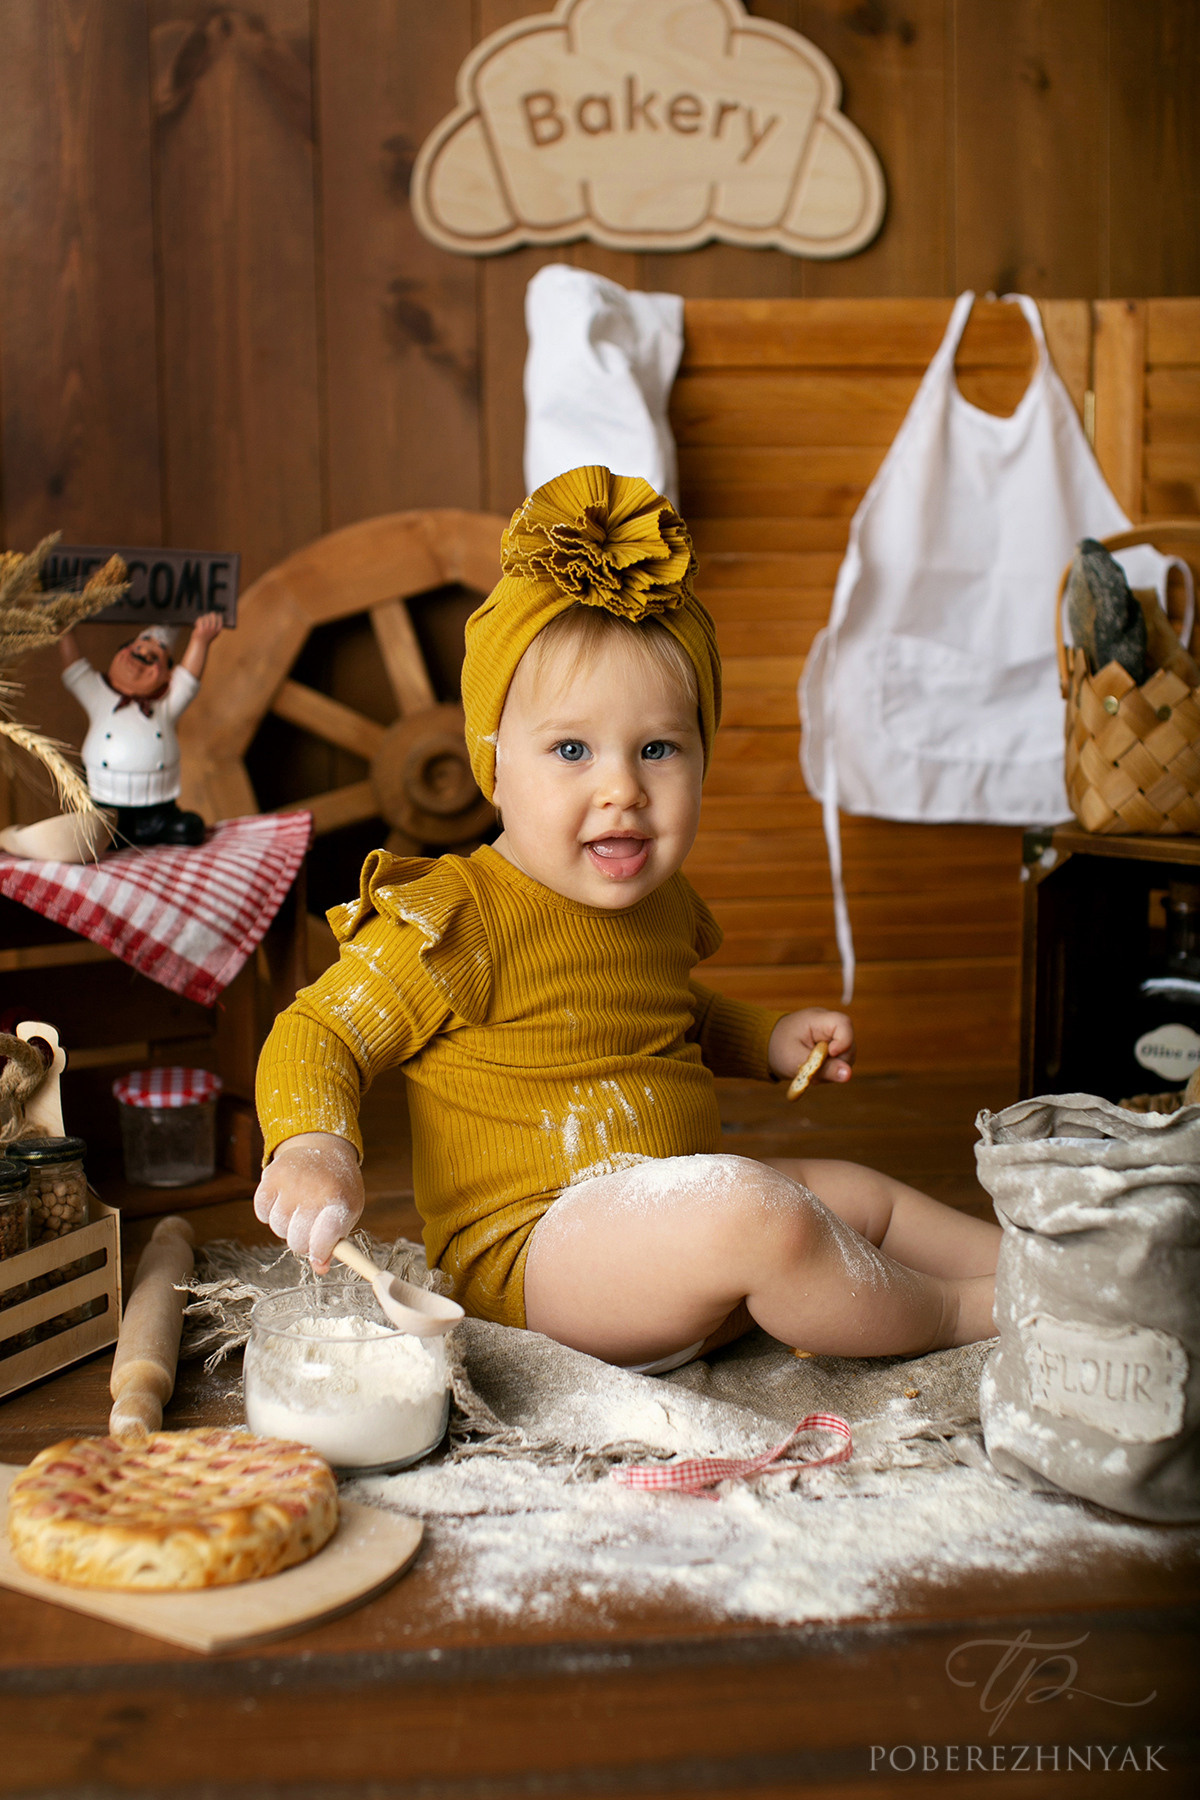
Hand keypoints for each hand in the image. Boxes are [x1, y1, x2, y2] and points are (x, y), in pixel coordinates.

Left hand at [190, 611, 223, 643]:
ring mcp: (207, 629)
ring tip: (199, 623)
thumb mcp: (212, 631)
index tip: (215, 614)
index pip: (219, 618)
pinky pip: (200, 619)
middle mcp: (213, 629)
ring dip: (201, 619)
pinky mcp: (201, 629)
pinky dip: (197, 621)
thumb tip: (215, 613)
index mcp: (218, 630)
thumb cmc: (206, 637)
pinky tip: (195, 625)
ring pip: (205, 617)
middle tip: (205, 618)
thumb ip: (215, 624)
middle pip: (212, 615)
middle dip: (208, 615)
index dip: (217, 615)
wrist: (199, 644)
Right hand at [253, 1131, 363, 1271]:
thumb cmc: (337, 1188)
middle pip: (297, 1241)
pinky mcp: (270, 1176)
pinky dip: (270, 1213)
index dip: (320, 1253)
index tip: (319, 1256)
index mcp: (338, 1201)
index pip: (324, 1238)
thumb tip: (320, 1268)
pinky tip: (284, 1201)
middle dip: (302, 1242)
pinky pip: (262, 1213)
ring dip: (286, 1226)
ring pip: (278, 1228)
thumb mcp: (347, 1211)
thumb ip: (336, 1242)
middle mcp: (313, 1191)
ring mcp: (290, 1183)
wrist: (323, 1146)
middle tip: (310, 1228)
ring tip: (298, 1209)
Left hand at [767, 1008, 854, 1085]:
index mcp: (817, 1019)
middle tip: (816, 1071)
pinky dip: (829, 1070)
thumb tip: (848, 1075)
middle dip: (836, 1063)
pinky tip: (815, 1071)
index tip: (831, 1054)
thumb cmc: (780, 1049)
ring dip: (832, 1069)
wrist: (770, 1047)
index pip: (844, 1023)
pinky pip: (840, 1061)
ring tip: (812, 1072)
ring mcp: (832, 1035)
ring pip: (846, 1056)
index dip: (844, 1041)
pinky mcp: (833, 1046)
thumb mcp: (798, 1061)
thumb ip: (824, 1068)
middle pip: (849, 1043)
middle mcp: (829, 1025)